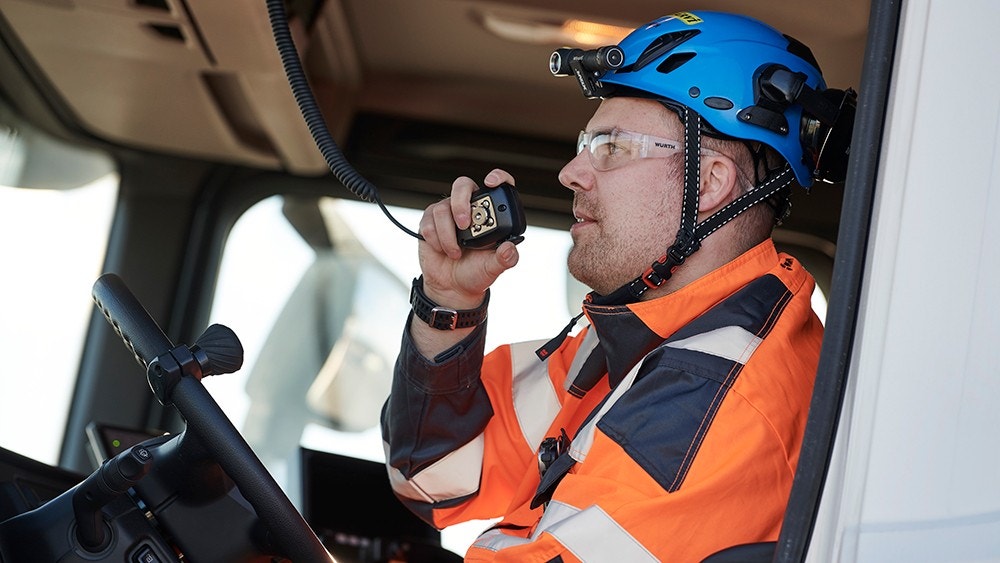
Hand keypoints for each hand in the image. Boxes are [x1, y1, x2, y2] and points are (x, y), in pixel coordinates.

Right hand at [417, 169, 520, 308]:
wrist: (452, 287)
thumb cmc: (476, 273)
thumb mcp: (494, 268)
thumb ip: (505, 258)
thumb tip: (510, 249)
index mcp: (491, 214)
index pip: (498, 185)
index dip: (497, 177)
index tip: (491, 182)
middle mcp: (470, 208)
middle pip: (463, 185)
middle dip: (461, 204)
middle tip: (464, 225)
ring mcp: (449, 213)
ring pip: (443, 208)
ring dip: (448, 235)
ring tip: (455, 252)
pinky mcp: (430, 221)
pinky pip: (429, 222)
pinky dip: (436, 240)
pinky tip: (443, 250)